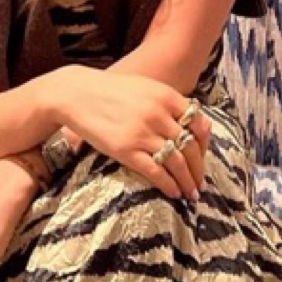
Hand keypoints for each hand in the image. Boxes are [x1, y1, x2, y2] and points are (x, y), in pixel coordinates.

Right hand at [55, 67, 211, 200]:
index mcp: (167, 97)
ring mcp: (143, 133)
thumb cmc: (110, 90)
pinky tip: (174, 193)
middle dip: (199, 169)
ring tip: (191, 194)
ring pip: (177, 163)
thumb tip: (186, 124)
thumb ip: (166, 103)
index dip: (205, 145)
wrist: (77, 94)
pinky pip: (155, 172)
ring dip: (187, 182)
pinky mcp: (126, 150)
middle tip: (201, 184)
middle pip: (190, 147)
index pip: (198, 124)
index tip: (203, 158)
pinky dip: (168, 185)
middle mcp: (159, 115)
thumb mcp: (145, 87)